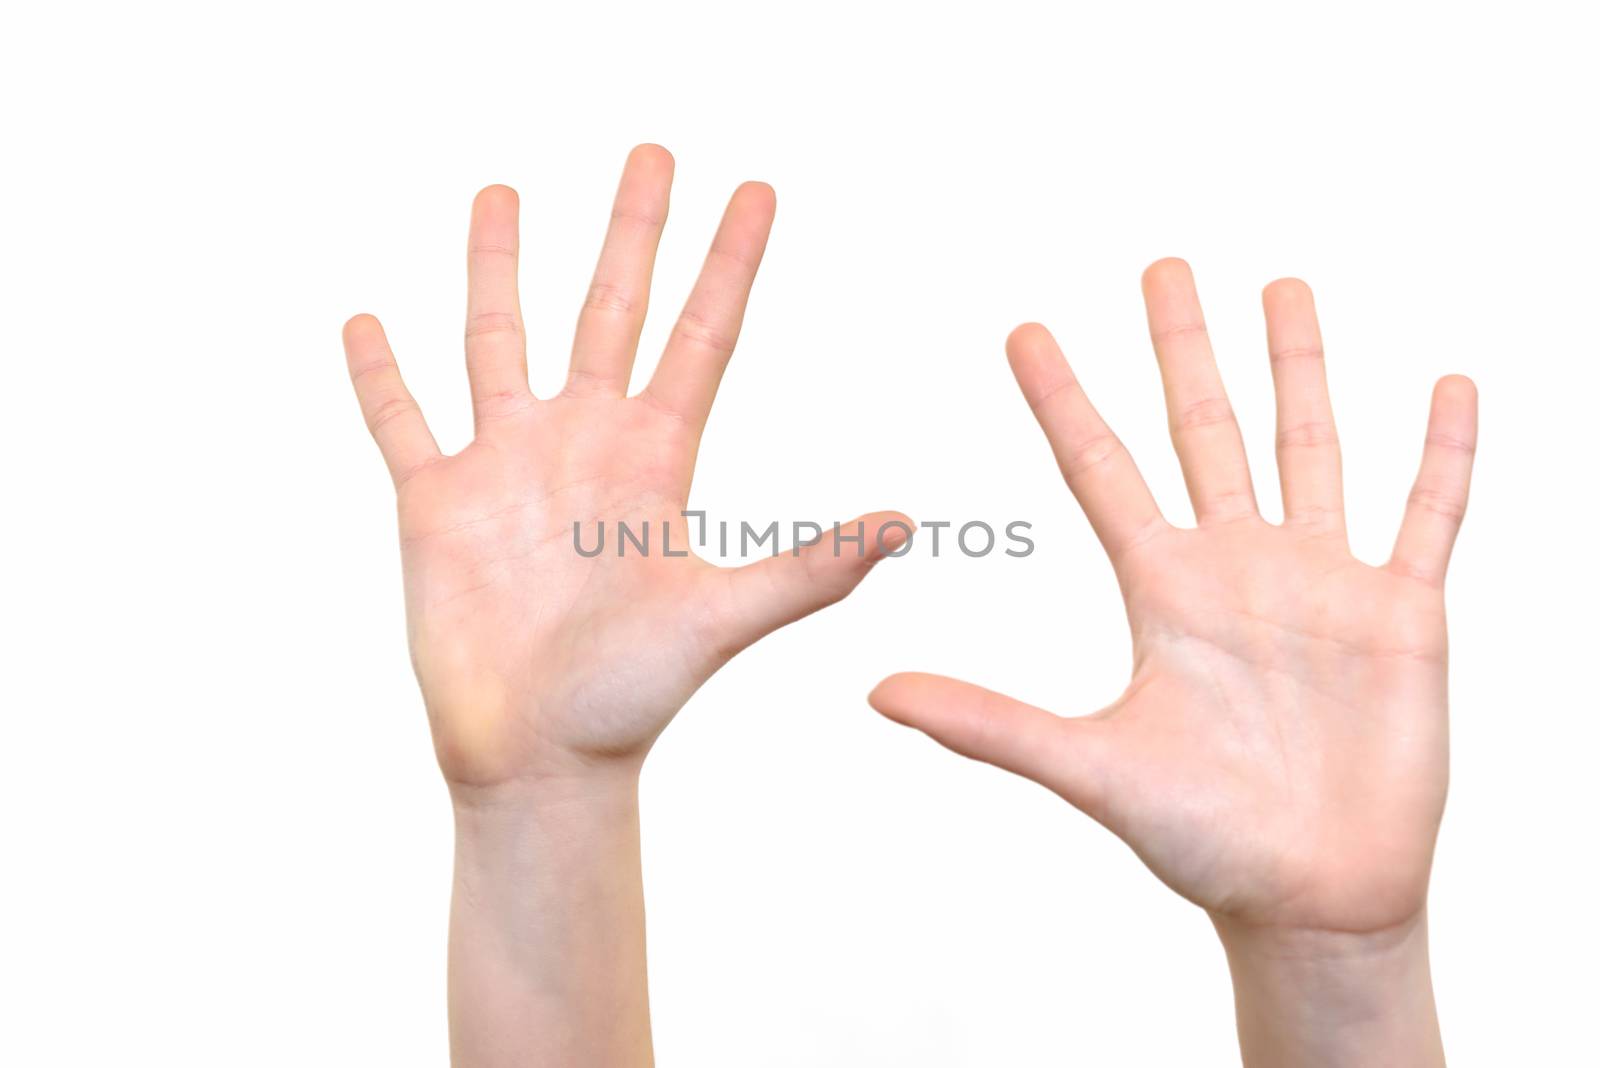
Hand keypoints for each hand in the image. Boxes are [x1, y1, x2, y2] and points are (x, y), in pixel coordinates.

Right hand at [344, 145, 905, 792]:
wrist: (541, 757)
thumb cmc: (634, 696)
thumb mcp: (723, 618)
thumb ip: (808, 568)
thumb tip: (907, 521)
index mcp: (655, 457)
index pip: (700, 334)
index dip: (729, 264)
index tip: (759, 191)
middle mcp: (584, 441)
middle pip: (610, 308)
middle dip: (632, 230)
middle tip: (654, 150)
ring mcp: (506, 464)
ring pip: (497, 338)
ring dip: (499, 266)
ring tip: (503, 189)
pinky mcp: (435, 501)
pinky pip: (402, 418)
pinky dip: (381, 373)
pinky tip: (365, 320)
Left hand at [869, 259, 1474, 1064]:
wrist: (1308, 896)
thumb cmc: (1199, 839)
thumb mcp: (1089, 770)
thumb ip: (989, 724)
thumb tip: (875, 693)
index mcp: (1162, 590)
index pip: (1101, 469)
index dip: (1062, 399)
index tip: (1022, 330)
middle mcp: (1238, 567)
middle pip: (1204, 429)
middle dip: (1181, 347)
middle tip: (1158, 264)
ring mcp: (1321, 582)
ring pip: (1310, 444)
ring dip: (1299, 366)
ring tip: (1282, 283)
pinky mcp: (1402, 613)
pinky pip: (1430, 514)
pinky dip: (1443, 453)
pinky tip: (1450, 384)